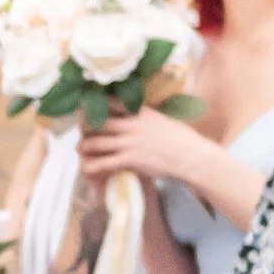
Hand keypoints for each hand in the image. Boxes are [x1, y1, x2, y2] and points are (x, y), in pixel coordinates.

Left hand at [77, 106, 201, 190]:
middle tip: (82, 132)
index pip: (112, 103)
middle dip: (86, 127)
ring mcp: (129, 142)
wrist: (192, 157)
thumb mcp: (164, 121)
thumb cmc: (184, 140)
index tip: (89, 110)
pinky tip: (87, 169)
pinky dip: (92, 166)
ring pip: (96, 142)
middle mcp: (131, 125)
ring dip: (85, 147)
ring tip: (81, 150)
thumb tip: (144, 119)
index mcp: (141, 112)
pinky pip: (103, 163)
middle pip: (99, 122)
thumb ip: (149, 119)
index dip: (97, 106)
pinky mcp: (129, 160)